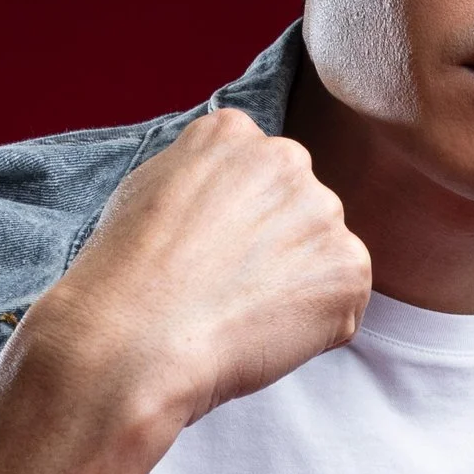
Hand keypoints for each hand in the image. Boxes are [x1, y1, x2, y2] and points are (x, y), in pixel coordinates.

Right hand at [16, 105, 372, 453]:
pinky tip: (263, 336)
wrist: (135, 340)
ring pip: (323, 258)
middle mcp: (287, 158)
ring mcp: (323, 213)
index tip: (210, 257)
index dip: (237, 227)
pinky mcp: (349, 268)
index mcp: (233, 133)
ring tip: (240, 316)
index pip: (259, 176)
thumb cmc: (125, 279)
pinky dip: (314, 332)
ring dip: (296, 290)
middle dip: (276, 251)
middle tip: (228, 293)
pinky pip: (342, 305)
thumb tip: (226, 196)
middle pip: (299, 211)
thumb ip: (201, 180)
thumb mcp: (148, 192)